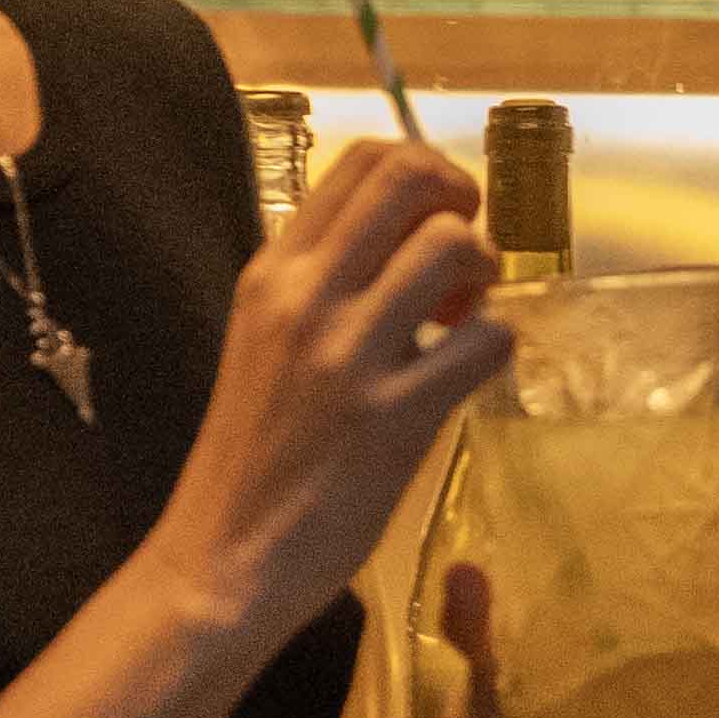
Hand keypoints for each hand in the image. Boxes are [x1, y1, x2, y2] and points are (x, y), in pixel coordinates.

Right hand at [151, 141, 507, 655]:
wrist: (222, 558)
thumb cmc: (250, 451)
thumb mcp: (262, 338)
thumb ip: (318, 282)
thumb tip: (398, 240)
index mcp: (273, 272)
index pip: (362, 158)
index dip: (424, 169)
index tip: (435, 217)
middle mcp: (307, 296)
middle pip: (411, 178)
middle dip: (460, 198)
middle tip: (461, 254)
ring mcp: (350, 355)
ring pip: (454, 248)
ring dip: (482, 274)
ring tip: (462, 319)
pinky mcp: (395, 418)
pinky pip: (486, 342)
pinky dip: (496, 346)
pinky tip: (466, 374)